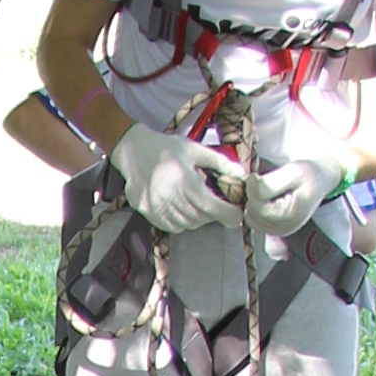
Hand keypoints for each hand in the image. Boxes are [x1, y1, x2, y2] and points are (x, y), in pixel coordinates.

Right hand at [115, 119, 246, 242]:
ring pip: (188, 224)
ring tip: (197, 202)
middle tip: (217, 204)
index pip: (212, 206)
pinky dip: (183, 221)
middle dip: (213, 213)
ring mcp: (157, 207)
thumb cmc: (165, 148)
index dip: (228, 214)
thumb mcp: (195, 150)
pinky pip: (173, 227)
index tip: (237, 216)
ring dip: (199, 217)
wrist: (132, 150)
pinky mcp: (149, 213)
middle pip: (201, 217)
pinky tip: (183, 207)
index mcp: (184, 180)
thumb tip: (242, 174)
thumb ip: (220, 162)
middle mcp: (170, 196)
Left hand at [240, 139, 342, 240]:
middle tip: (261, 181)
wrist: (320, 181)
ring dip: (253, 202)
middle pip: (253, 214)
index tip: (255, 175)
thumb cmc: (309, 175)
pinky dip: (254, 209)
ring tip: (265, 190)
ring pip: (251, 219)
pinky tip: (265, 198)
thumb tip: (251, 184)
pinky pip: (254, 221)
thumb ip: (271, 182)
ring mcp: (279, 231)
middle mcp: (284, 228)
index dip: (252, 190)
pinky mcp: (274, 230)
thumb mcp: (293, 171)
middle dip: (253, 196)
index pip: (259, 207)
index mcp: (291, 216)